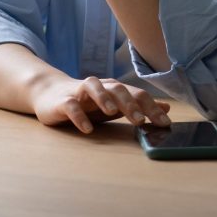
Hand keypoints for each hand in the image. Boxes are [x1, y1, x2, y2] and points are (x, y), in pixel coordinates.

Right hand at [30, 75, 171, 134]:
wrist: (50, 94)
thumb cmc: (87, 102)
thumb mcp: (115, 105)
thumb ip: (138, 106)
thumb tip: (166, 108)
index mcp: (113, 89)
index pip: (136, 93)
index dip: (151, 107)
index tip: (164, 123)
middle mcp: (99, 87)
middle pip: (117, 88)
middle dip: (130, 103)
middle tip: (140, 120)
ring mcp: (80, 92)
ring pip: (93, 87)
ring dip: (104, 98)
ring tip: (112, 113)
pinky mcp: (63, 101)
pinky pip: (71, 106)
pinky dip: (79, 116)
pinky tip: (87, 129)